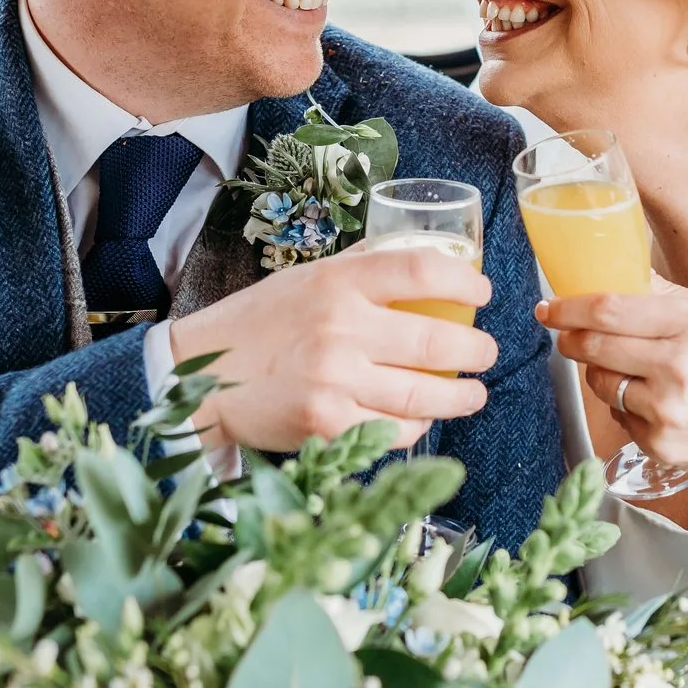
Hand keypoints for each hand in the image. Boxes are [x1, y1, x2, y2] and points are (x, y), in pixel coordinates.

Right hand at [172, 245, 497, 451]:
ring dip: (463, 396)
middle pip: (439, 339)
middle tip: (486, 353)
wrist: (201, 375)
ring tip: (473, 392)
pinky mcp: (327, 424)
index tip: (483, 293)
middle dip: (478, 350)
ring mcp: (334, 379)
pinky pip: (395, 430)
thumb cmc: (259, 324)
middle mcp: (340, 327)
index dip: (466, 280)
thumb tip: (418, 257)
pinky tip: (424, 419)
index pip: (422, 269)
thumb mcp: (306, 279)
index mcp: (338, 281)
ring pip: (425, 394)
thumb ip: (359, 269)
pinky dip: (418, 427)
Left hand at [537, 280, 687, 499]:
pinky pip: (619, 415)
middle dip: (569, 337)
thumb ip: (676, 297)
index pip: (610, 309)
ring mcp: (665, 408)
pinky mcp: (658, 442)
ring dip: (598, 370)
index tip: (551, 307)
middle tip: (562, 332)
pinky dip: (625, 405)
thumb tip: (628, 276)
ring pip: (601, 381)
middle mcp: (678, 365)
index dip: (570, 307)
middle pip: (594, 344)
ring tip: (624, 368)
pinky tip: (656, 403)